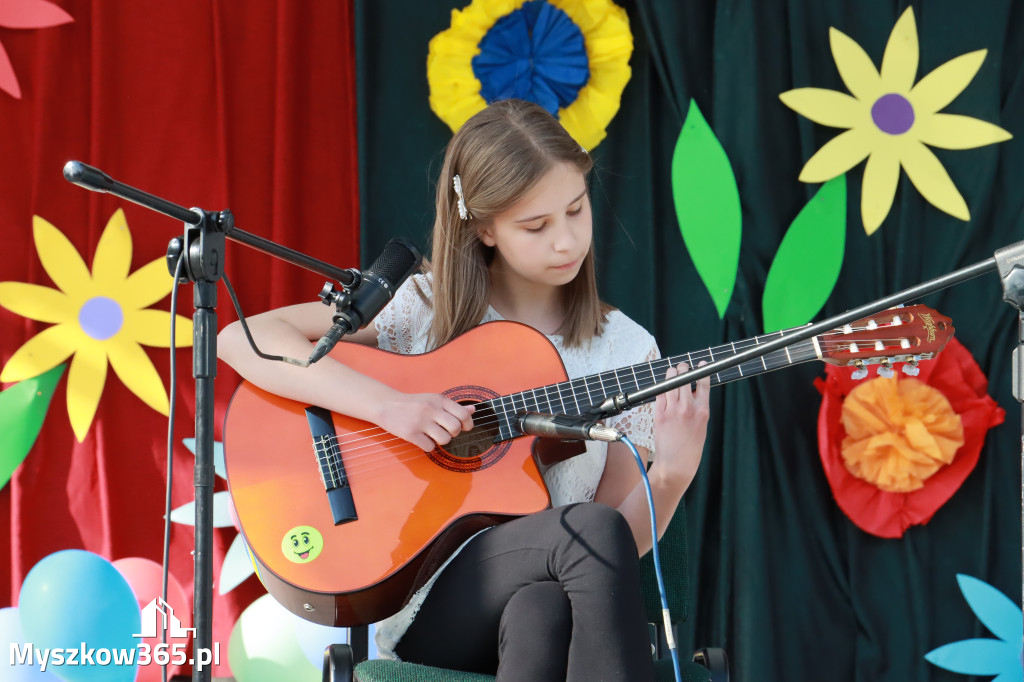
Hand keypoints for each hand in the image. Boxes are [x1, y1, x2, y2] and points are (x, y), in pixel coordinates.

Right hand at [375, 392, 474, 451]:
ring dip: (441, 441)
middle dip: (453, 434)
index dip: (467, 424)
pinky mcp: (411, 433)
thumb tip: (473, 410)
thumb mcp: (433, 400)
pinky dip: (428, 446)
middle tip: (445, 431)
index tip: (463, 428)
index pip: (463, 414)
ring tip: (433, 435)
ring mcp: (421, 422)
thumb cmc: (413, 403)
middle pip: (455, 428)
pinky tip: (422, 439)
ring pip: (445, 440)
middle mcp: (431, 409)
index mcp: (439, 400)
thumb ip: (453, 406)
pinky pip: (429, 447)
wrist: (386, 404)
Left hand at [652, 362, 710, 487]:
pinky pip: (660, 393)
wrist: (676, 465)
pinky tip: (664, 388)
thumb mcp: (702, 426)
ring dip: (671, 374)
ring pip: (670, 381)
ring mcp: (673, 410)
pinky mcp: (659, 414)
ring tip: (672, 373)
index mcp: (703, 411)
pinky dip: (662, 388)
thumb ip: (698, 407)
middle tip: (682, 369)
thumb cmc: (691, 448)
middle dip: (683, 369)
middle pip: (684, 377)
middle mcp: (688, 408)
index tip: (700, 364)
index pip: (703, 383)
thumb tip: (693, 391)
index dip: (702, 370)